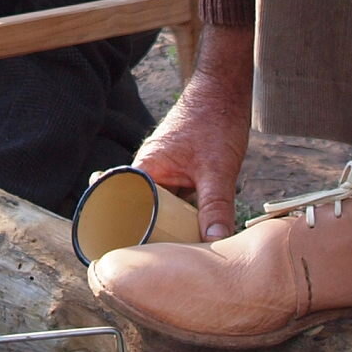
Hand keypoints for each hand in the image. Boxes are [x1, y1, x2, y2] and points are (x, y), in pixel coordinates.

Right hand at [136, 28, 252, 239]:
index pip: (125, 207)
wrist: (226, 88)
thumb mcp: (218, 169)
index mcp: (145, 168)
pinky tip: (203, 228)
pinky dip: (190, 212)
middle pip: (146, 212)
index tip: (137, 259)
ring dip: (178, 223)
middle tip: (170, 264)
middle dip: (159, 233)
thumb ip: (216, 207)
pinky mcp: (182, 171)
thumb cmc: (215, 119)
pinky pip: (181, 199)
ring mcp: (166, 172)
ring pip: (166, 207)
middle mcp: (150, 171)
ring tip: (187, 252)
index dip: (130, 233)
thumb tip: (217, 242)